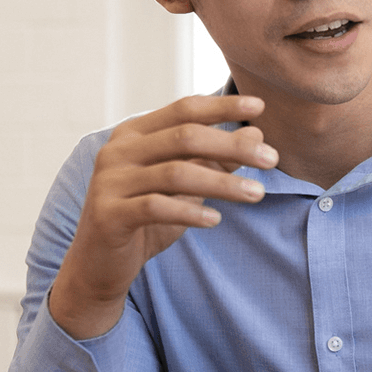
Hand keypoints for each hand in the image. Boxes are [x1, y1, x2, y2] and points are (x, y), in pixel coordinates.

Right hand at [50, 95, 279, 339]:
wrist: (99, 264)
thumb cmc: (146, 219)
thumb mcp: (185, 186)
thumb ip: (215, 160)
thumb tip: (257, 137)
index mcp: (134, 134)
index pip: (183, 109)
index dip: (222, 107)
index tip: (260, 107)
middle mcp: (118, 151)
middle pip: (184, 137)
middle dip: (232, 146)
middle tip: (272, 160)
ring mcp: (109, 181)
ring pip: (175, 173)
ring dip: (222, 183)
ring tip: (257, 194)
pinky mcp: (108, 214)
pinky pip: (155, 208)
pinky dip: (189, 211)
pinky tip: (215, 219)